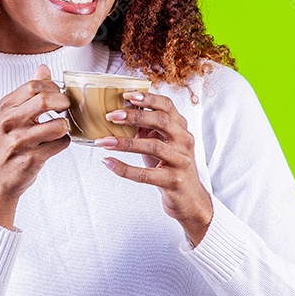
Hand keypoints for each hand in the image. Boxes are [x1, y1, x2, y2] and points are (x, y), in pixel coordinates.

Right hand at [0, 64, 70, 229]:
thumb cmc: (8, 144)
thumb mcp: (11, 115)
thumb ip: (28, 92)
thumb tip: (44, 68)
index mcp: (5, 108)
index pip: (34, 85)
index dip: (53, 87)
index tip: (58, 94)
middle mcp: (10, 123)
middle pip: (46, 100)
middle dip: (63, 102)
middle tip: (66, 108)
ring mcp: (20, 142)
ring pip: (58, 125)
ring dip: (65, 127)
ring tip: (59, 129)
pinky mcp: (32, 159)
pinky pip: (60, 145)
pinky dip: (63, 143)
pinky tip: (54, 145)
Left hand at [96, 90, 213, 245]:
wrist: (190, 200)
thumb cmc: (171, 167)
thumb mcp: (162, 144)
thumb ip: (148, 129)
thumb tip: (121, 113)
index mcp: (181, 129)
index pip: (167, 106)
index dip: (148, 99)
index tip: (127, 95)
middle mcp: (184, 142)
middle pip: (162, 121)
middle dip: (135, 116)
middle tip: (111, 116)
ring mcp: (181, 161)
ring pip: (153, 146)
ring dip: (125, 143)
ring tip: (103, 141)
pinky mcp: (173, 181)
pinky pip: (146, 174)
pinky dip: (125, 168)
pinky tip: (108, 162)